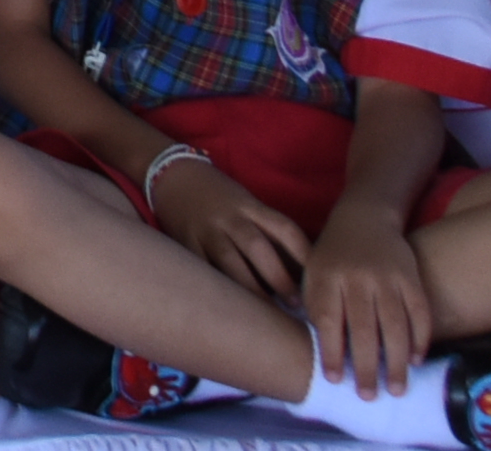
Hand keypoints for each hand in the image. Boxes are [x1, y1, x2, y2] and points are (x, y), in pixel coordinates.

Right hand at [148, 150, 312, 297]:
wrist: (172, 174)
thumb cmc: (219, 195)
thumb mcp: (246, 203)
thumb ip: (267, 230)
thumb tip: (298, 269)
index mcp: (250, 206)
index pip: (285, 229)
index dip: (304, 255)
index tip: (318, 281)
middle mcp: (230, 218)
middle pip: (259, 249)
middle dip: (280, 279)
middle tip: (296, 305)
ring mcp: (206, 231)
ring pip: (231, 263)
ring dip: (251, 291)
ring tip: (268, 315)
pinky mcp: (185, 243)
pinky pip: (202, 268)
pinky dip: (217, 287)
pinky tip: (229, 307)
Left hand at [298, 197, 434, 395]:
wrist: (363, 217)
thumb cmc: (333, 255)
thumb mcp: (313, 272)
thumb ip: (315, 307)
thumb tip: (321, 351)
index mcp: (327, 276)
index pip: (328, 319)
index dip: (331, 351)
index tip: (335, 380)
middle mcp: (357, 276)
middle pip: (363, 328)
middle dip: (366, 366)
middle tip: (369, 397)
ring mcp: (387, 276)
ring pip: (394, 324)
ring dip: (396, 360)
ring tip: (396, 389)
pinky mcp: (411, 276)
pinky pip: (419, 311)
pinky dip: (420, 338)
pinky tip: (416, 360)